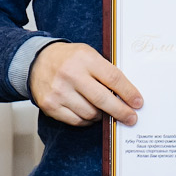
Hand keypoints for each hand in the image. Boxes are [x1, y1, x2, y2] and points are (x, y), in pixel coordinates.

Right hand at [28, 41, 142, 126]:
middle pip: (103, 99)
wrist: (37, 61)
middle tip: (131, 118)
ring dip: (102, 116)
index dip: (129, 93)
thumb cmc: (69, 59)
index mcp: (85, 59)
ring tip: (106, 112)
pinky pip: (77, 120)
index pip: (113, 78)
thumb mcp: (89, 55)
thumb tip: (127, 94)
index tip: (138, 103)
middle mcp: (71, 75)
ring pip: (90, 113)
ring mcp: (59, 91)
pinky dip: (87, 120)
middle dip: (121, 111)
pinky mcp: (50, 105)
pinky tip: (91, 114)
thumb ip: (105, 71)